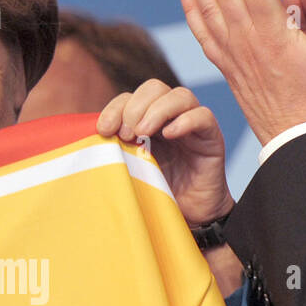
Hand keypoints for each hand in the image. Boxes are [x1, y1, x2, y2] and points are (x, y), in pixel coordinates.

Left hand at [97, 79, 233, 225]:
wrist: (190, 218)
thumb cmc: (158, 194)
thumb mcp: (130, 168)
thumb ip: (117, 149)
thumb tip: (93, 136)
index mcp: (149, 121)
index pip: (131, 97)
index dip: (116, 107)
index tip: (103, 130)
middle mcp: (172, 117)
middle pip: (155, 87)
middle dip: (135, 107)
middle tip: (126, 134)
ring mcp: (193, 126)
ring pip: (180, 95)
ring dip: (156, 110)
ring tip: (142, 133)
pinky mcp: (212, 139)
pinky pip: (203, 116)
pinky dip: (185, 121)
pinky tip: (169, 134)